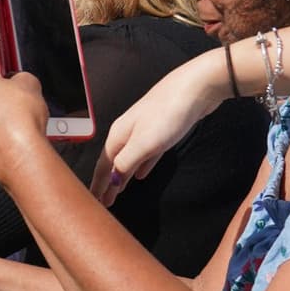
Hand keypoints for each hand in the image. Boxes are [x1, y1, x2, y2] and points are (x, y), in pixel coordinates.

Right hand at [90, 48, 226, 204]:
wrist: (195, 88)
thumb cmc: (168, 113)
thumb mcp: (145, 142)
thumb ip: (126, 162)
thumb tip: (112, 180)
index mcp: (119, 134)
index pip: (103, 165)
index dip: (98, 184)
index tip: (94, 201)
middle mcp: (127, 132)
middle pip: (113, 162)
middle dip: (107, 182)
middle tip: (103, 202)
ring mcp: (144, 130)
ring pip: (128, 158)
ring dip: (122, 175)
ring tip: (117, 191)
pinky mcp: (161, 131)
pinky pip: (145, 154)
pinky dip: (140, 165)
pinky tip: (141, 174)